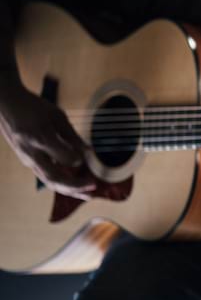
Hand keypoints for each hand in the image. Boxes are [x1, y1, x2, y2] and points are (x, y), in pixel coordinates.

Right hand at [0, 84, 95, 198]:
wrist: (6, 105)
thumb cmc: (34, 107)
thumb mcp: (57, 116)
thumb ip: (72, 136)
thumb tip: (89, 152)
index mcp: (40, 138)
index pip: (63, 158)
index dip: (78, 159)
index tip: (88, 156)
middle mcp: (32, 153)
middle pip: (54, 178)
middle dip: (75, 186)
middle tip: (94, 187)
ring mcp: (27, 159)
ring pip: (49, 181)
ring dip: (70, 190)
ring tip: (88, 194)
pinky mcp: (27, 161)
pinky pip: (46, 176)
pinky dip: (62, 183)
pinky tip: (76, 186)